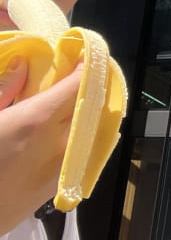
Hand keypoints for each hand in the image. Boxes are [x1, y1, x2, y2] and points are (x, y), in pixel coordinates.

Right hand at [0, 63, 81, 234]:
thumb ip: (5, 89)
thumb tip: (22, 64)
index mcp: (37, 120)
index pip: (78, 86)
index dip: (85, 68)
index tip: (83, 57)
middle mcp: (61, 142)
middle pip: (91, 106)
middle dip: (90, 87)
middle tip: (81, 75)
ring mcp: (67, 164)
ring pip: (93, 128)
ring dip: (91, 111)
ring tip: (79, 99)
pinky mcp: (66, 182)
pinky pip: (88, 149)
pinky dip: (86, 133)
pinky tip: (74, 127)